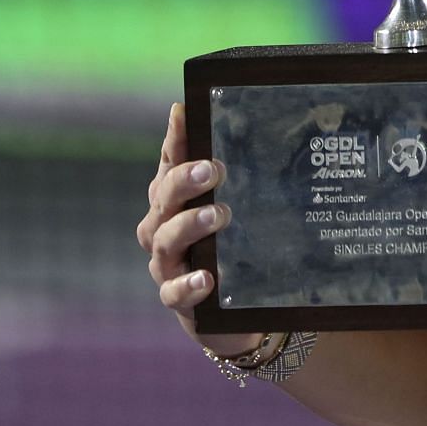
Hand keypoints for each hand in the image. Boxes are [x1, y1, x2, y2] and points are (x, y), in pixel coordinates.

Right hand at [135, 103, 258, 352]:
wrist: (235, 313)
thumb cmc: (235, 249)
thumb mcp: (241, 209)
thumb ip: (241, 177)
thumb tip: (263, 125)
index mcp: (175, 199)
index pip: (171, 162)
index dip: (175, 138)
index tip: (183, 112)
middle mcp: (163, 227)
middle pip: (164, 198)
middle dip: (184, 181)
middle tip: (213, 169)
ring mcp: (167, 264)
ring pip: (166, 240)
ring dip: (189, 225)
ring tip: (217, 215)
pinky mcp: (177, 300)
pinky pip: (174, 292)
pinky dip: (188, 285)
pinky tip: (207, 278)